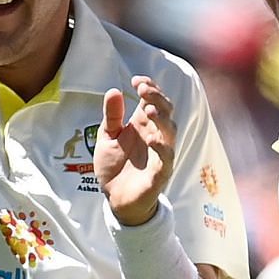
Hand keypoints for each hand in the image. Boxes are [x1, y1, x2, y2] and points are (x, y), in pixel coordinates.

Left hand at [96, 76, 175, 225]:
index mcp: (143, 125)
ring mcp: (160, 153)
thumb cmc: (114, 166)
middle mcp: (155, 135)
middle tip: (143, 89)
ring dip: (161, 118)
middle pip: (165, 110)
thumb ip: (112, 116)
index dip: (149, 87)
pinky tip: (151, 140)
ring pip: (170, 131)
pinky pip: (166, 158)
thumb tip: (114, 90)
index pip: (153, 100)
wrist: (115, 199)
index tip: (136, 80)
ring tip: (148, 109)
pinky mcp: (160, 172)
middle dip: (156, 97)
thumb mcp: (108, 137)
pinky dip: (162, 148)